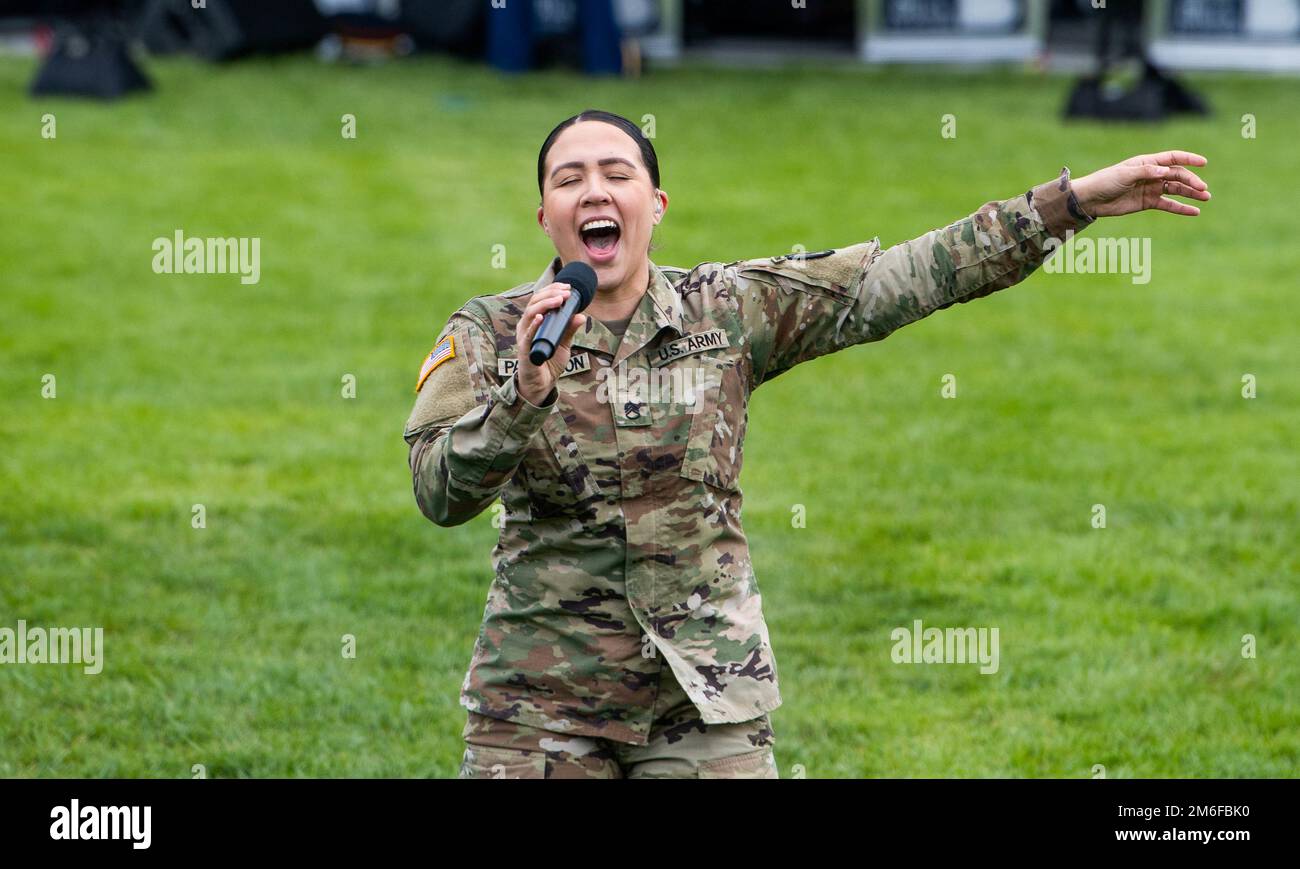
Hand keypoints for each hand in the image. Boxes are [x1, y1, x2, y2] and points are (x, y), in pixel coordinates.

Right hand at [514, 281, 586, 405]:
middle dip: (550, 294)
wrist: (542, 384)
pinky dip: (534, 325)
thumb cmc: (549, 362)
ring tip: (559, 300)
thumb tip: (581, 316)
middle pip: (534, 302)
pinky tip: (541, 317)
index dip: (552, 290)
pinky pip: (527, 335)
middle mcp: (527, 325)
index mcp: (535, 321)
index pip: (540, 299)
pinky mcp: (524, 349)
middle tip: (566, 292)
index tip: (567, 287)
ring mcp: (524, 336)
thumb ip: (569, 330)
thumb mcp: (563, 344)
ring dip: (545, 304)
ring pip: (530, 313)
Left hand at [1070, 150, 1210, 218]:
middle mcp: (1152, 174)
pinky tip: (1195, 211)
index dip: (1189, 159)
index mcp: (1147, 162)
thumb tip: (1166, 172)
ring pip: (1176, 190)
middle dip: (1191, 181)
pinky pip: (1169, 205)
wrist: (1091, 199)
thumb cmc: (1106, 181)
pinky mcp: (1148, 203)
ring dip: (1191, 193)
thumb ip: (1146, 172)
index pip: (1173, 158)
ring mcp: (1151, 188)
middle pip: (1177, 176)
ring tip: (1206, 198)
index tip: (1204, 163)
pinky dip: (1181, 208)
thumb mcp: (1125, 174)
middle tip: (1203, 189)